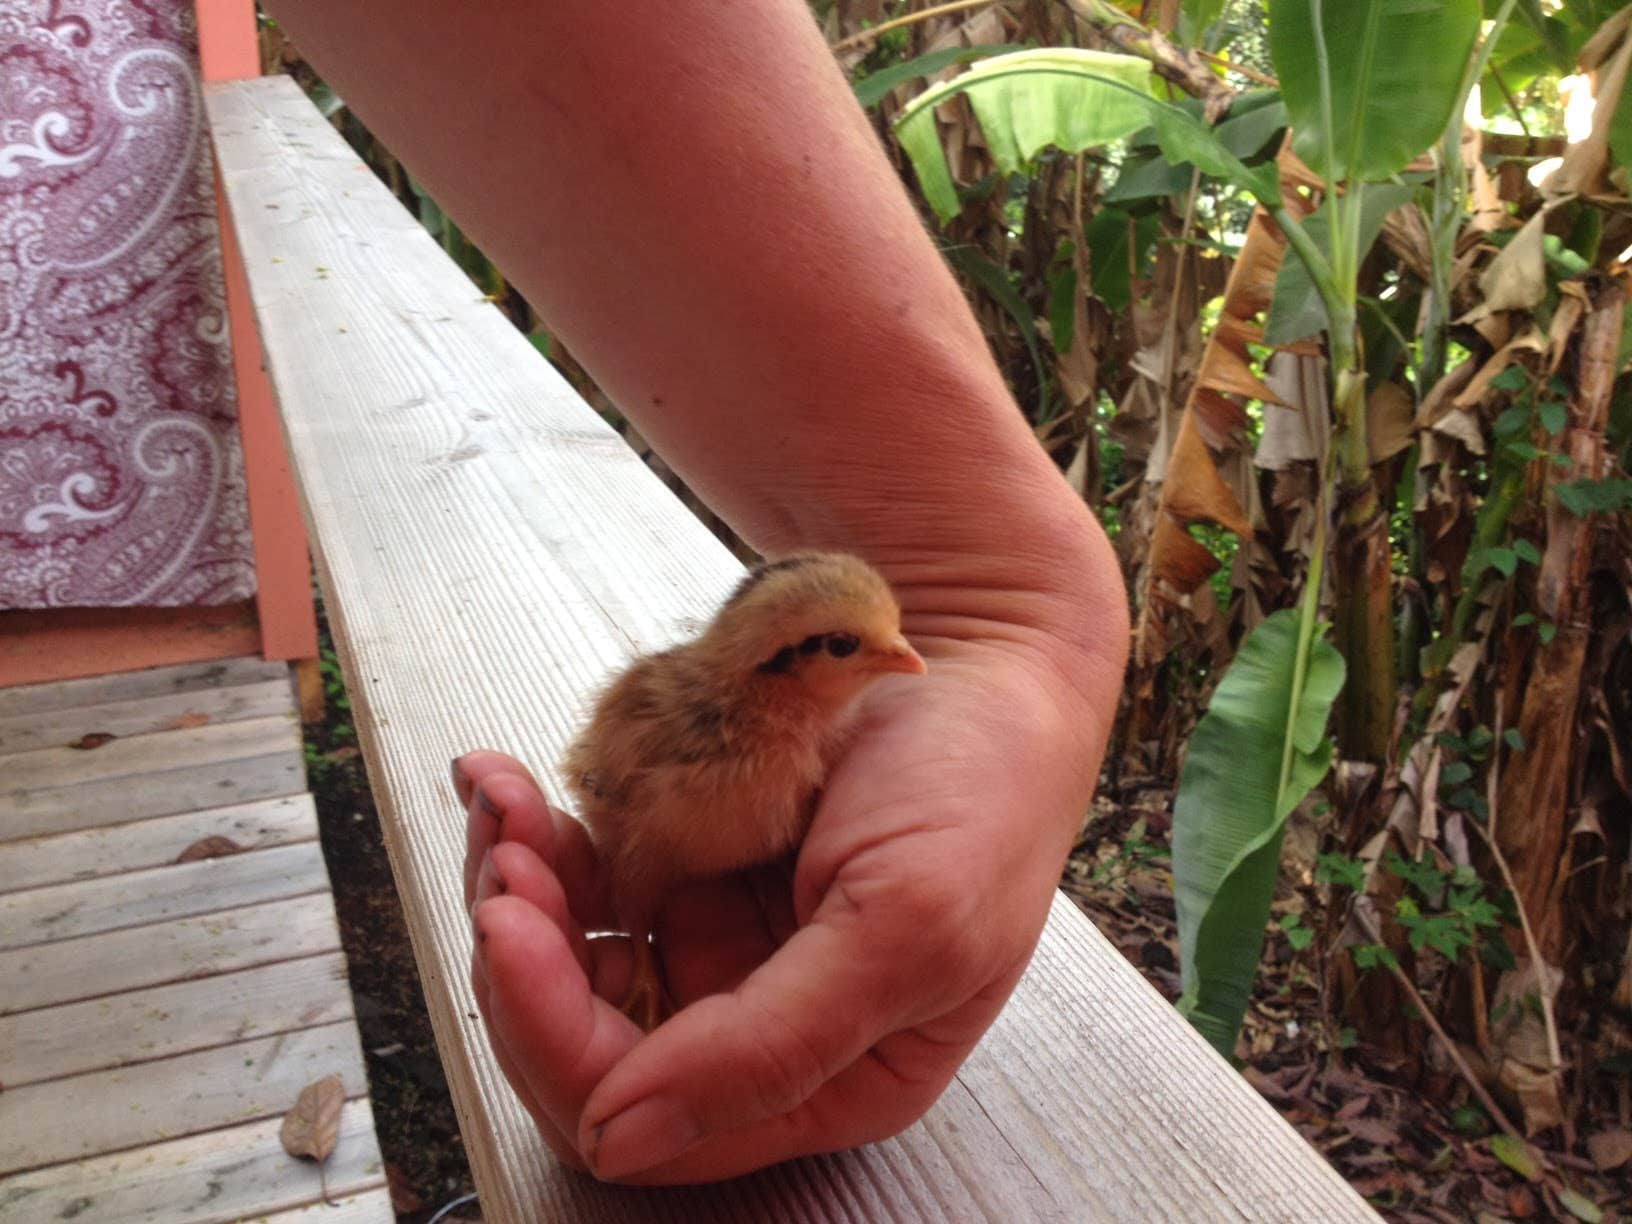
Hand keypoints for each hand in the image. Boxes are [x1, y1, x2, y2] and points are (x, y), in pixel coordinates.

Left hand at [458, 628, 1117, 1182]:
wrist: (980, 653)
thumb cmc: (981, 788)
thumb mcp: (905, 928)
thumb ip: (770, 1048)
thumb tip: (619, 1137)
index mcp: (829, 1077)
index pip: (653, 1115)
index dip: (560, 1039)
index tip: (513, 933)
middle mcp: (760, 1024)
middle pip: (589, 1044)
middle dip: (526, 959)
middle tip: (507, 866)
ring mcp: (719, 943)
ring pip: (568, 960)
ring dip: (520, 887)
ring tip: (507, 805)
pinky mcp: (693, 870)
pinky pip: (585, 878)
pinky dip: (538, 832)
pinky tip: (513, 785)